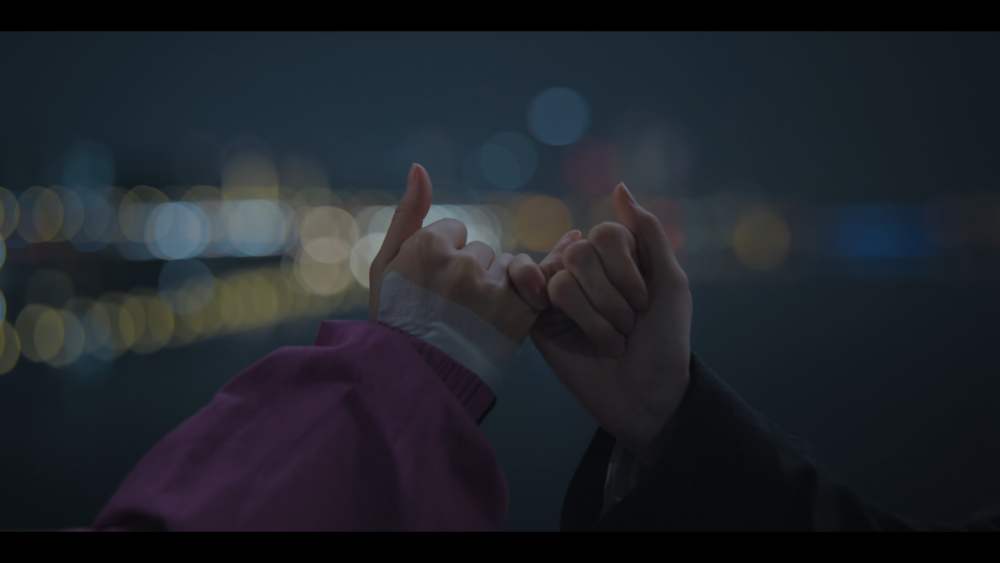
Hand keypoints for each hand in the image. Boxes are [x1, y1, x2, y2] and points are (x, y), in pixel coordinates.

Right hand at [369, 164, 539, 342]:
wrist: (416, 379)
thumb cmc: (395, 321)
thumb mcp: (386, 265)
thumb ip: (408, 212)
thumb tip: (420, 166)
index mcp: (428, 246)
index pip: (452, 233)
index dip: (443, 258)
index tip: (431, 286)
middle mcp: (463, 262)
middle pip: (481, 251)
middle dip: (471, 273)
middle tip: (452, 308)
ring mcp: (492, 287)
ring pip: (506, 267)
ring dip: (498, 286)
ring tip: (475, 320)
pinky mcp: (519, 310)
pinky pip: (537, 281)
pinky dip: (532, 287)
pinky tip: (525, 295)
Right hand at [509, 183, 692, 465]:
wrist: (645, 393)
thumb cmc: (665, 341)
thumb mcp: (672, 282)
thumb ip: (649, 231)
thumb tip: (619, 187)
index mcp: (619, 258)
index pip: (607, 233)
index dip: (626, 269)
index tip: (645, 302)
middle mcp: (587, 270)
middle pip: (582, 252)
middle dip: (611, 297)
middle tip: (628, 326)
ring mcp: (560, 292)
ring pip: (561, 275)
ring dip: (593, 316)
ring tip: (609, 340)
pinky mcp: (537, 317)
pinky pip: (530, 288)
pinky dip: (545, 300)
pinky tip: (548, 310)